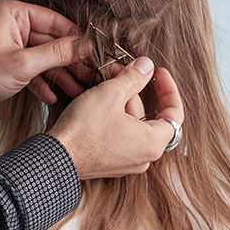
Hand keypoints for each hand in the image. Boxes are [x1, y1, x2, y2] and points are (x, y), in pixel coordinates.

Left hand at [0, 0, 80, 135]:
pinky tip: (53, 97)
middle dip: (70, 60)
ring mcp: (8, 44)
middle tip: (91, 73)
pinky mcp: (7, 63)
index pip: (54, 21)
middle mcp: (9, 25)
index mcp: (10, 13)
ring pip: (43, 57)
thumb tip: (85, 46)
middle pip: (51, 40)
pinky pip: (31, 69)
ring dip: (60, 75)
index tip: (96, 51)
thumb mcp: (23, 65)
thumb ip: (57, 54)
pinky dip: (42, 82)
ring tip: (79, 89)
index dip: (76, 38)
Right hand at [49, 57, 183, 178]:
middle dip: (136, 91)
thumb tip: (146, 66)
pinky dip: (115, 118)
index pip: (174, 113)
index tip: (158, 73)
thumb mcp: (111, 94)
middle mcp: (144, 157)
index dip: (168, 88)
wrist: (55, 158)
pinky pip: (121, 136)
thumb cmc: (83, 130)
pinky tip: (100, 102)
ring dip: (123, 102)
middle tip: (121, 70)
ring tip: (106, 82)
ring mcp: (127, 163)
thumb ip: (134, 77)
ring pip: (134, 126)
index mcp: (153, 143)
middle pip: (150, 117)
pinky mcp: (111, 163)